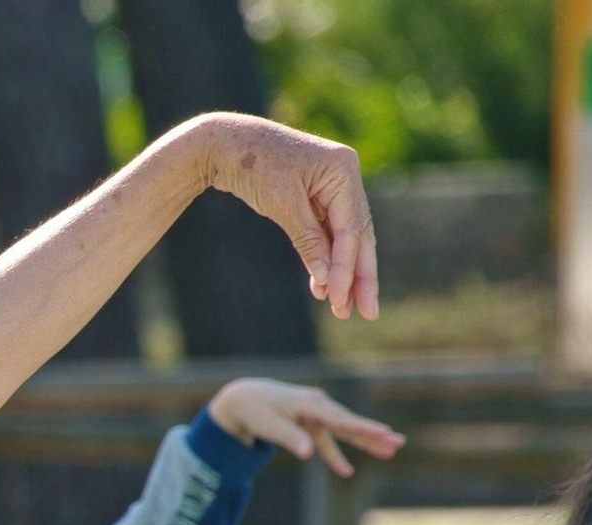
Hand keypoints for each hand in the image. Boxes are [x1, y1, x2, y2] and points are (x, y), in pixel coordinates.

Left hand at [195, 114, 377, 321]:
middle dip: (359, 276)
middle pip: (358, 235)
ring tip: (342, 308)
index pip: (351, 228)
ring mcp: (332, 188)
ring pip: (344, 238)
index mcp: (343, 169)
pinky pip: (326, 234)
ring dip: (343, 273)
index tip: (341, 299)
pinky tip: (323, 286)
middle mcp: (344, 177)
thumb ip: (308, 242)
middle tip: (366, 313)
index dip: (348, 268)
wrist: (224, 144)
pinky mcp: (315, 199)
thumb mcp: (282, 204)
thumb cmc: (253, 165)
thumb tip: (328, 280)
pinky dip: (324, 259)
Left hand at [207, 378, 404, 477]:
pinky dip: (334, 456)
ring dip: (364, 442)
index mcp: (310, 403)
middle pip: (349, 423)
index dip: (362, 427)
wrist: (242, 398)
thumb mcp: (268, 425)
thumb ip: (290, 438)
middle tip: (399, 442)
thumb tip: (307, 454)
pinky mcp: (309, 424)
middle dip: (373, 434)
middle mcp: (317, 405)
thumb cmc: (254, 410)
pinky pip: (326, 441)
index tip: (384, 432)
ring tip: (389, 451)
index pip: (341, 419)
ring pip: (343, 431)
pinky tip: (346, 472)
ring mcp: (315, 414)